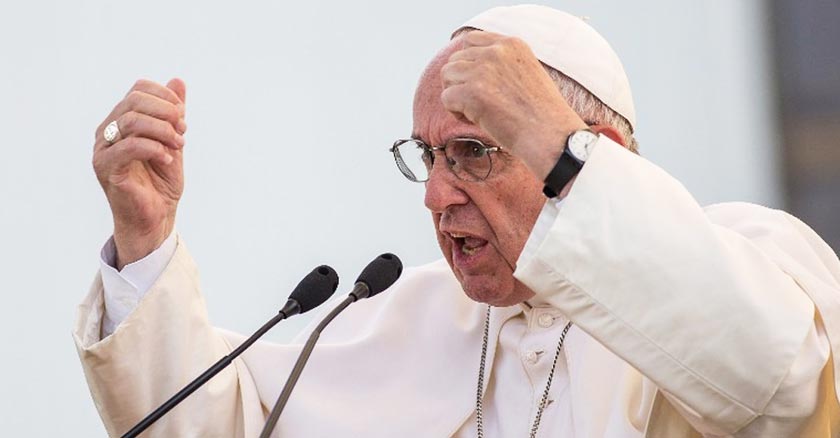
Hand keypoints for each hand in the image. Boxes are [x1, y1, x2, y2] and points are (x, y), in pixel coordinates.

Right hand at [92, 79, 186, 268]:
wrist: (155, 219)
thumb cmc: (160, 183)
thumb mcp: (172, 142)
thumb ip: (172, 114)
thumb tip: (177, 81)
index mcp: (120, 121)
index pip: (138, 90)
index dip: (165, 98)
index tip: (183, 118)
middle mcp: (107, 132)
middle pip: (134, 100)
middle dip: (166, 112)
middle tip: (183, 131)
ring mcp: (104, 149)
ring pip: (132, 120)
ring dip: (163, 130)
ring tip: (178, 146)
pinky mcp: (107, 168)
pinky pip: (130, 146)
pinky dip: (155, 149)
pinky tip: (167, 160)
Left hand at [440, 31, 587, 179]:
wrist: (551, 135)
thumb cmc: (541, 114)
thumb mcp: (527, 73)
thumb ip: (502, 65)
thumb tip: (470, 70)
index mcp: (511, 44)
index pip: (471, 40)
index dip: (467, 63)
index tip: (476, 83)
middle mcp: (496, 52)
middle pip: (455, 59)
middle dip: (461, 82)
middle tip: (479, 103)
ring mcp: (483, 70)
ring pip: (447, 76)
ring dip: (456, 96)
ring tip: (477, 112)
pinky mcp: (472, 92)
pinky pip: (446, 98)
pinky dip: (456, 113)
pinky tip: (477, 121)